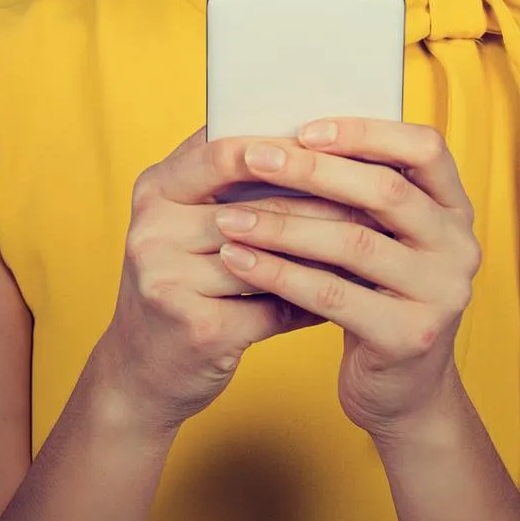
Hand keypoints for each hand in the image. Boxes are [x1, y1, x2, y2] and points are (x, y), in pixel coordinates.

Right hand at [93, 125, 365, 437]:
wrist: (139, 374)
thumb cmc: (182, 284)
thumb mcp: (187, 226)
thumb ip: (233, 188)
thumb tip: (322, 151)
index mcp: (154, 191)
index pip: (223, 148)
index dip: (286, 146)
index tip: (342, 146)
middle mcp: (152, 231)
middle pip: (256, 205)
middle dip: (323, 201)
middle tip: (380, 196)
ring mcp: (168, 281)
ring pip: (271, 257)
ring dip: (327, 252)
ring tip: (375, 244)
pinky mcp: (196, 330)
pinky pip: (274, 306)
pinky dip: (314, 301)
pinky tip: (349, 295)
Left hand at [210, 117, 480, 442]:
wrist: (403, 393)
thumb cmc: (378, 296)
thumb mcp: (383, 240)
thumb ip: (359, 196)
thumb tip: (284, 137)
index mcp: (455, 209)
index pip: (425, 148)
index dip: (367, 131)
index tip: (305, 127)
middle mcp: (459, 247)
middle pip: (386, 191)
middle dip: (313, 171)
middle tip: (254, 158)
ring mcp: (440, 294)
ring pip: (354, 243)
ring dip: (284, 226)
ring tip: (230, 217)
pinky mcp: (409, 337)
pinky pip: (334, 296)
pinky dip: (281, 275)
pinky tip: (241, 261)